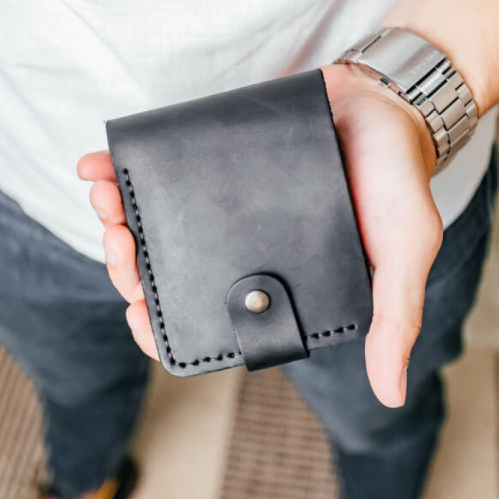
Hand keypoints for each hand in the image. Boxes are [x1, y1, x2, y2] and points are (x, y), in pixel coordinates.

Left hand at [77, 63, 441, 407]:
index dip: (166, 327)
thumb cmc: (395, 183)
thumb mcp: (403, 252)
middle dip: (130, 267)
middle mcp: (242, 248)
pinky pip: (159, 171)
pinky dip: (121, 170)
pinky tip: (95, 167)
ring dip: (116, 220)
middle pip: (168, 273)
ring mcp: (223, 206)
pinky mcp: (212, 161)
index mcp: (276, 281)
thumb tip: (390, 394)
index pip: (211, 319)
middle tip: (121, 244)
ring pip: (156, 226)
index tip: (138, 315)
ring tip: (105, 202)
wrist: (385, 104)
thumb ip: (392, 316)